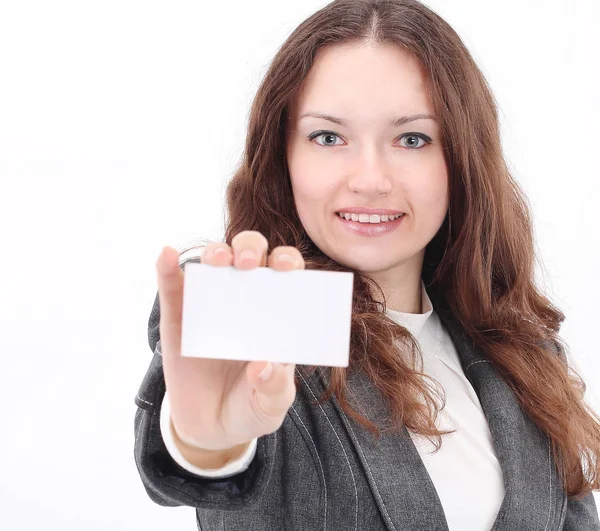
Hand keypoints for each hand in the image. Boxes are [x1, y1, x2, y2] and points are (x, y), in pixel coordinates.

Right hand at [156, 230, 303, 451]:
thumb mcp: (271, 404)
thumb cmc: (251, 406)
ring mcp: (210, 305)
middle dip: (251, 249)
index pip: (284, 274)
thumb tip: (263, 366)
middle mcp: (245, 299)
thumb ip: (274, 386)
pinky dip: (167, 268)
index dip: (287, 261)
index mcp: (275, 313)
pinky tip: (166, 255)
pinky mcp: (178, 318)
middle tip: (249, 264)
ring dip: (215, 253)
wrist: (212, 428)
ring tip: (217, 261)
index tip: (287, 268)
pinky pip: (172, 288)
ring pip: (212, 263)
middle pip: (250, 256)